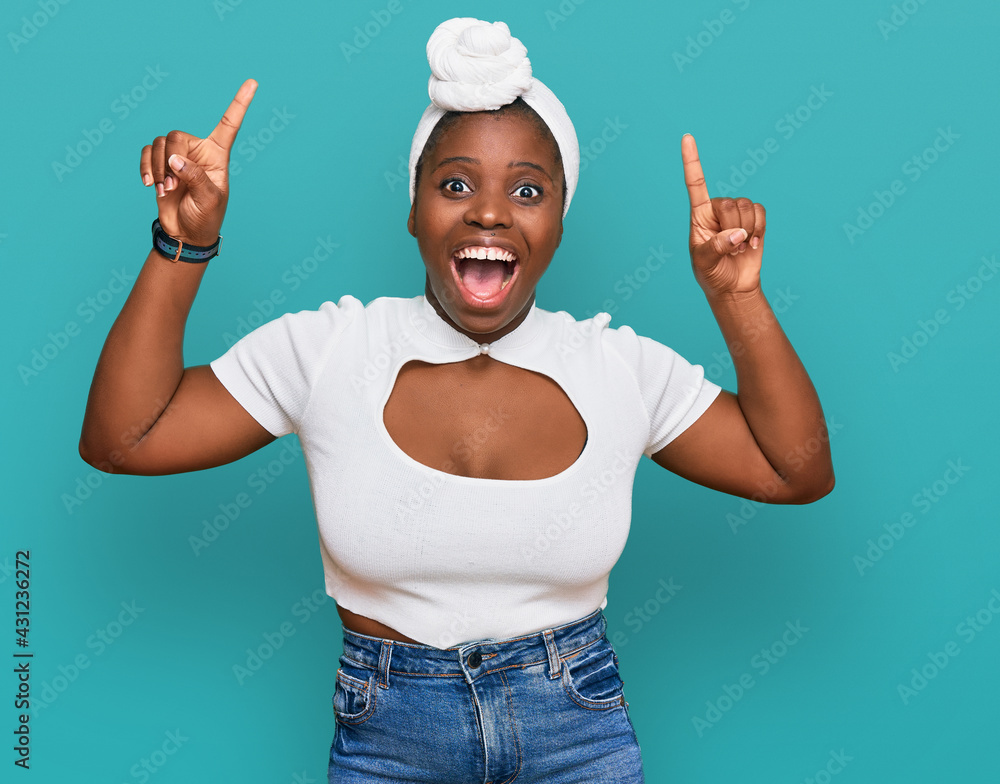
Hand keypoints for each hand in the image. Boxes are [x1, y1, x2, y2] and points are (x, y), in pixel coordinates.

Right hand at [140, 79, 257, 246]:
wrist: (186, 233)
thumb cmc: (205, 217)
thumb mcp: (208, 199)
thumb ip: (194, 177)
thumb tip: (174, 160)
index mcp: (218, 155)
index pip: (230, 124)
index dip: (240, 103)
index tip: (253, 82)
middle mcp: (198, 151)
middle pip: (176, 136)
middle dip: (169, 159)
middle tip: (172, 185)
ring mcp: (178, 157)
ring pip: (159, 143)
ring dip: (157, 168)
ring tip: (165, 190)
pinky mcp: (160, 164)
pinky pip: (147, 151)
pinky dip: (145, 167)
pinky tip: (151, 185)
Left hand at [682, 134, 766, 296]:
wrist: (733, 286)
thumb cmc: (711, 274)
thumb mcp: (704, 263)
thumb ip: (716, 247)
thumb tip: (737, 234)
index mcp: (698, 215)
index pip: (694, 183)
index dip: (691, 160)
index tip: (687, 137)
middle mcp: (716, 209)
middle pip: (729, 203)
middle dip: (732, 228)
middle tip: (728, 248)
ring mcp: (736, 213)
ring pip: (747, 205)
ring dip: (746, 230)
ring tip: (738, 248)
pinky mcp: (754, 219)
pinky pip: (761, 211)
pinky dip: (759, 229)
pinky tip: (751, 243)